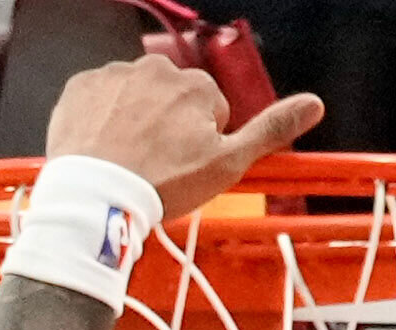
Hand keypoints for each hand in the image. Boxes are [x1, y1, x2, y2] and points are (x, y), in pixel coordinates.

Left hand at [45, 58, 325, 219]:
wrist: (98, 195)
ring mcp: (114, 75)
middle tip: (156, 167)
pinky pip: (97, 100)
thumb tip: (314, 104)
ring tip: (127, 162)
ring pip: (133, 99)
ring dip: (133, 124)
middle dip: (167, 127)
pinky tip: (102, 150)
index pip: (207, 109)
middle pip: (169, 99)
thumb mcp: (227, 164)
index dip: (202, 142)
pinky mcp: (80, 87)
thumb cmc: (163, 184)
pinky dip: (100, 122)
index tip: (187, 166)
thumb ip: (270, 130)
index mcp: (195, 86)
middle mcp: (156, 69)